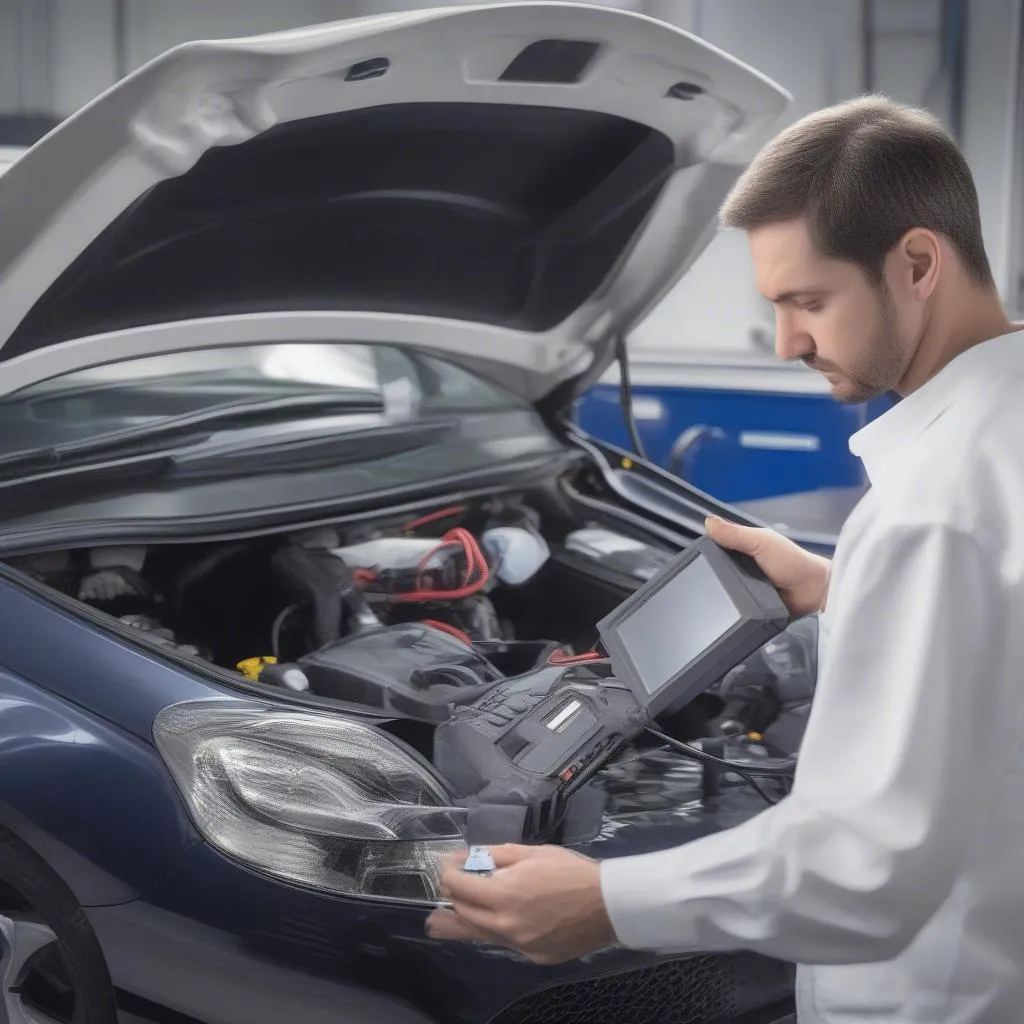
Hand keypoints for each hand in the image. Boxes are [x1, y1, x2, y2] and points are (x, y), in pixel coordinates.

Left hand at [425, 845, 618, 964]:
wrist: (608, 904)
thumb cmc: (571, 871)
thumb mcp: (531, 852)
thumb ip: (496, 856)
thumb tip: (471, 858)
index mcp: (504, 895)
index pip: (459, 886)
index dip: (448, 872)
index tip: (449, 863)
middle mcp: (505, 925)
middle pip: (464, 913)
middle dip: (453, 896)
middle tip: (449, 884)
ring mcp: (518, 945)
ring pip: (478, 935)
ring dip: (458, 924)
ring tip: (434, 924)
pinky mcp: (532, 956)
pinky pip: (503, 943)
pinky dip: (492, 931)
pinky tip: (488, 924)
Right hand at [705, 515, 830, 616]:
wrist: (816, 594)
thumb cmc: (796, 564)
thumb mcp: (763, 541)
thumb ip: (736, 533)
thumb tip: (709, 522)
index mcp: (741, 551)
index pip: (714, 551)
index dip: (704, 554)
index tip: (695, 559)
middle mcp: (740, 572)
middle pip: (714, 575)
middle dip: (712, 579)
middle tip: (710, 582)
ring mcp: (743, 593)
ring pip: (721, 596)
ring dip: (722, 597)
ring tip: (724, 596)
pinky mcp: (748, 612)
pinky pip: (733, 612)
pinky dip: (731, 612)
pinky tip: (731, 610)